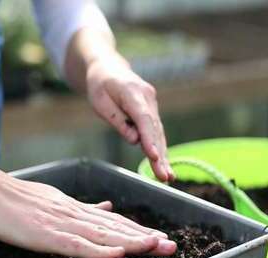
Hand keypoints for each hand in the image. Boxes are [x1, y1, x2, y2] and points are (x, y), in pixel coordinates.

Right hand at [0, 171, 176, 257]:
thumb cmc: (17, 199)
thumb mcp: (55, 201)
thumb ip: (83, 208)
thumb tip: (108, 208)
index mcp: (76, 209)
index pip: (113, 222)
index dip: (138, 231)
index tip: (160, 239)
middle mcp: (75, 215)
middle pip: (115, 228)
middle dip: (145, 238)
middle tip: (172, 247)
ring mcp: (62, 224)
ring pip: (103, 235)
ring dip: (132, 242)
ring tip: (157, 247)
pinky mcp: (48, 236)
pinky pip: (78, 245)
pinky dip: (100, 250)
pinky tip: (118, 253)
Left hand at [86, 53, 174, 181]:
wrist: (109, 69)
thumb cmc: (100, 86)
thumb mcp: (99, 102)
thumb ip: (117, 120)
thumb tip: (134, 140)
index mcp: (133, 93)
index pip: (143, 119)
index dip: (149, 139)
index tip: (153, 156)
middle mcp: (148, 98)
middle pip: (155, 130)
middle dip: (160, 155)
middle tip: (165, 177)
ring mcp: (152, 105)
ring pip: (158, 133)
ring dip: (163, 156)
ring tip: (167, 177)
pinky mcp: (151, 112)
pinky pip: (155, 132)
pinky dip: (159, 148)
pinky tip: (164, 165)